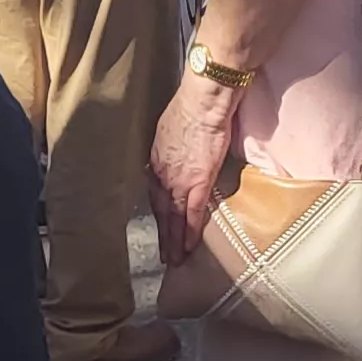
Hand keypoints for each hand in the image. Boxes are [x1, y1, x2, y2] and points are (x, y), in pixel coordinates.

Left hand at [146, 80, 242, 267]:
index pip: (156, 192)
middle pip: (160, 210)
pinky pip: (191, 215)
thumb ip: (174, 146)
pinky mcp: (198, 183)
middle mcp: (163, 173)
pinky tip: (188, 247)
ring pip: (173, 218)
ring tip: (174, 260)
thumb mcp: (172, 128)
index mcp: (157, 159)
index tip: (162, 225)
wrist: (205, 100)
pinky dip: (189, 233)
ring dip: (174, 241)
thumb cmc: (194, 106)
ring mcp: (179, 180)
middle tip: (164, 255)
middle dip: (163, 234)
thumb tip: (180, 153)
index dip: (159, 212)